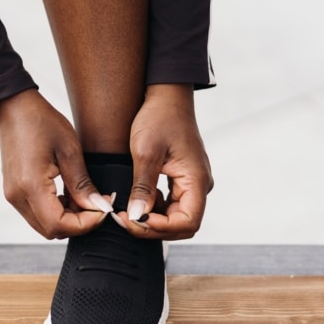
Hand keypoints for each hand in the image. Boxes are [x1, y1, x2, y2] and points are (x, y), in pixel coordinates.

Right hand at [0, 89, 111, 238]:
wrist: (14, 107)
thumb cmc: (41, 122)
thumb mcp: (70, 150)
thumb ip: (83, 184)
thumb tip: (99, 208)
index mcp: (31, 186)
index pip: (59, 225)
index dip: (85, 224)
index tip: (102, 209)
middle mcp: (17, 196)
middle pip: (51, 231)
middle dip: (77, 224)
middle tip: (96, 204)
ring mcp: (13, 195)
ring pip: (43, 225)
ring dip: (67, 219)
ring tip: (84, 197)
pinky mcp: (13, 192)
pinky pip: (36, 214)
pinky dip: (55, 211)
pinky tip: (68, 194)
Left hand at [117, 84, 212, 239]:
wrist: (165, 95)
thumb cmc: (159, 117)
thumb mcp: (146, 151)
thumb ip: (143, 186)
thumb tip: (137, 217)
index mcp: (196, 180)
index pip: (186, 222)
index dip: (159, 228)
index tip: (133, 220)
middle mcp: (199, 185)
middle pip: (182, 224)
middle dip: (152, 227)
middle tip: (123, 220)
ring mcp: (191, 183)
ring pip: (175, 217)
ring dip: (151, 220)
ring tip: (125, 212)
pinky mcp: (181, 180)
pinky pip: (170, 205)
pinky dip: (153, 209)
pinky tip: (134, 202)